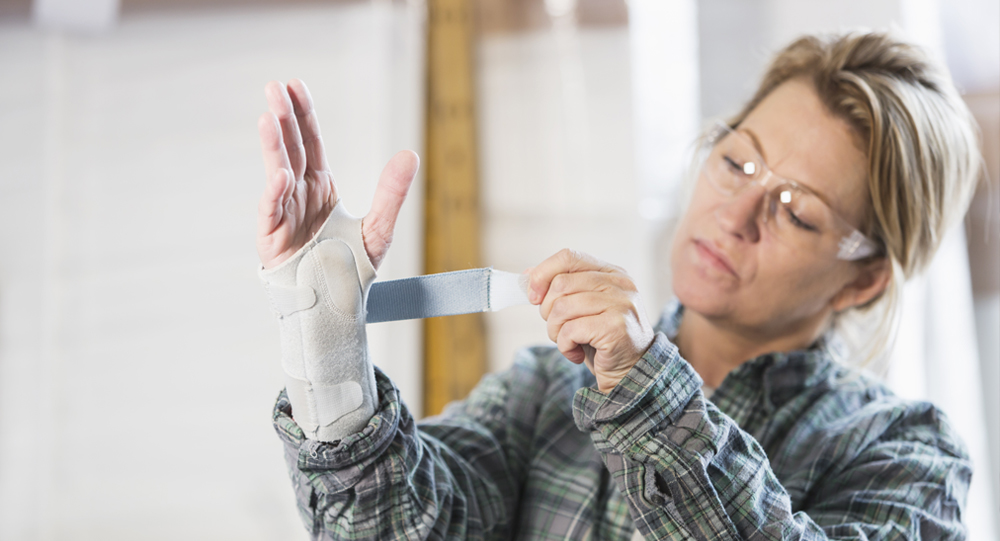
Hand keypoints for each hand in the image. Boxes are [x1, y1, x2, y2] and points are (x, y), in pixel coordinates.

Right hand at [256, 79, 418, 269]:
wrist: (334, 306)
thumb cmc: (351, 269)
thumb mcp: (379, 229)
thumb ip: (392, 193)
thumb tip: (411, 155)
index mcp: (321, 187)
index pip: (310, 142)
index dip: (303, 115)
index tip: (295, 86)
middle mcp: (299, 194)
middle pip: (290, 149)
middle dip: (283, 118)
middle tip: (274, 87)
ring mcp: (283, 214)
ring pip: (277, 172)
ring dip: (273, 146)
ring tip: (269, 117)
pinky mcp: (273, 238)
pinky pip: (273, 210)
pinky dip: (275, 192)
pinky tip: (280, 174)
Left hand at [527, 249, 654, 392]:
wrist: (631, 373)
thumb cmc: (601, 340)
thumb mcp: (581, 309)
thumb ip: (560, 289)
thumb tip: (527, 275)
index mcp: (612, 273)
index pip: (569, 257)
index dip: (542, 274)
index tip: (533, 296)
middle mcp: (620, 284)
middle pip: (560, 284)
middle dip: (548, 310)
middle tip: (559, 328)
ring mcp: (621, 304)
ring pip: (562, 307)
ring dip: (555, 331)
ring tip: (568, 342)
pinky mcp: (616, 328)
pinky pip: (570, 330)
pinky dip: (565, 346)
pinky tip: (576, 353)